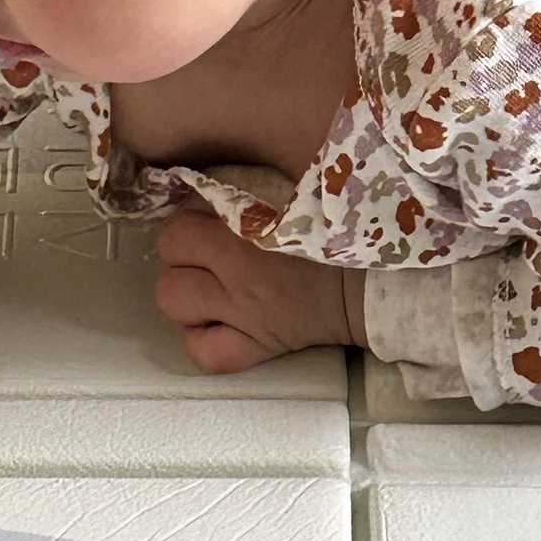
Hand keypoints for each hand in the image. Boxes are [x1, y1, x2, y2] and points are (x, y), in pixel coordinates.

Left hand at [151, 207, 358, 371]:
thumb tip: (198, 189)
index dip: (187, 224)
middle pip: (169, 265)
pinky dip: (202, 340)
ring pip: (174, 305)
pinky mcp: (257, 349)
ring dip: (186, 296)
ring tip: (210, 290)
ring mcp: (244, 318)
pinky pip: (205, 353)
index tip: (208, 224)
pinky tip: (217, 324)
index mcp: (246, 236)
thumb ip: (243, 187)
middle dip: (181, 259)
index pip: (177, 229)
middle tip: (206, 258)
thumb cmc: (334, 235)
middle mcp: (239, 278)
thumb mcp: (290, 195)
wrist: (372, 284)